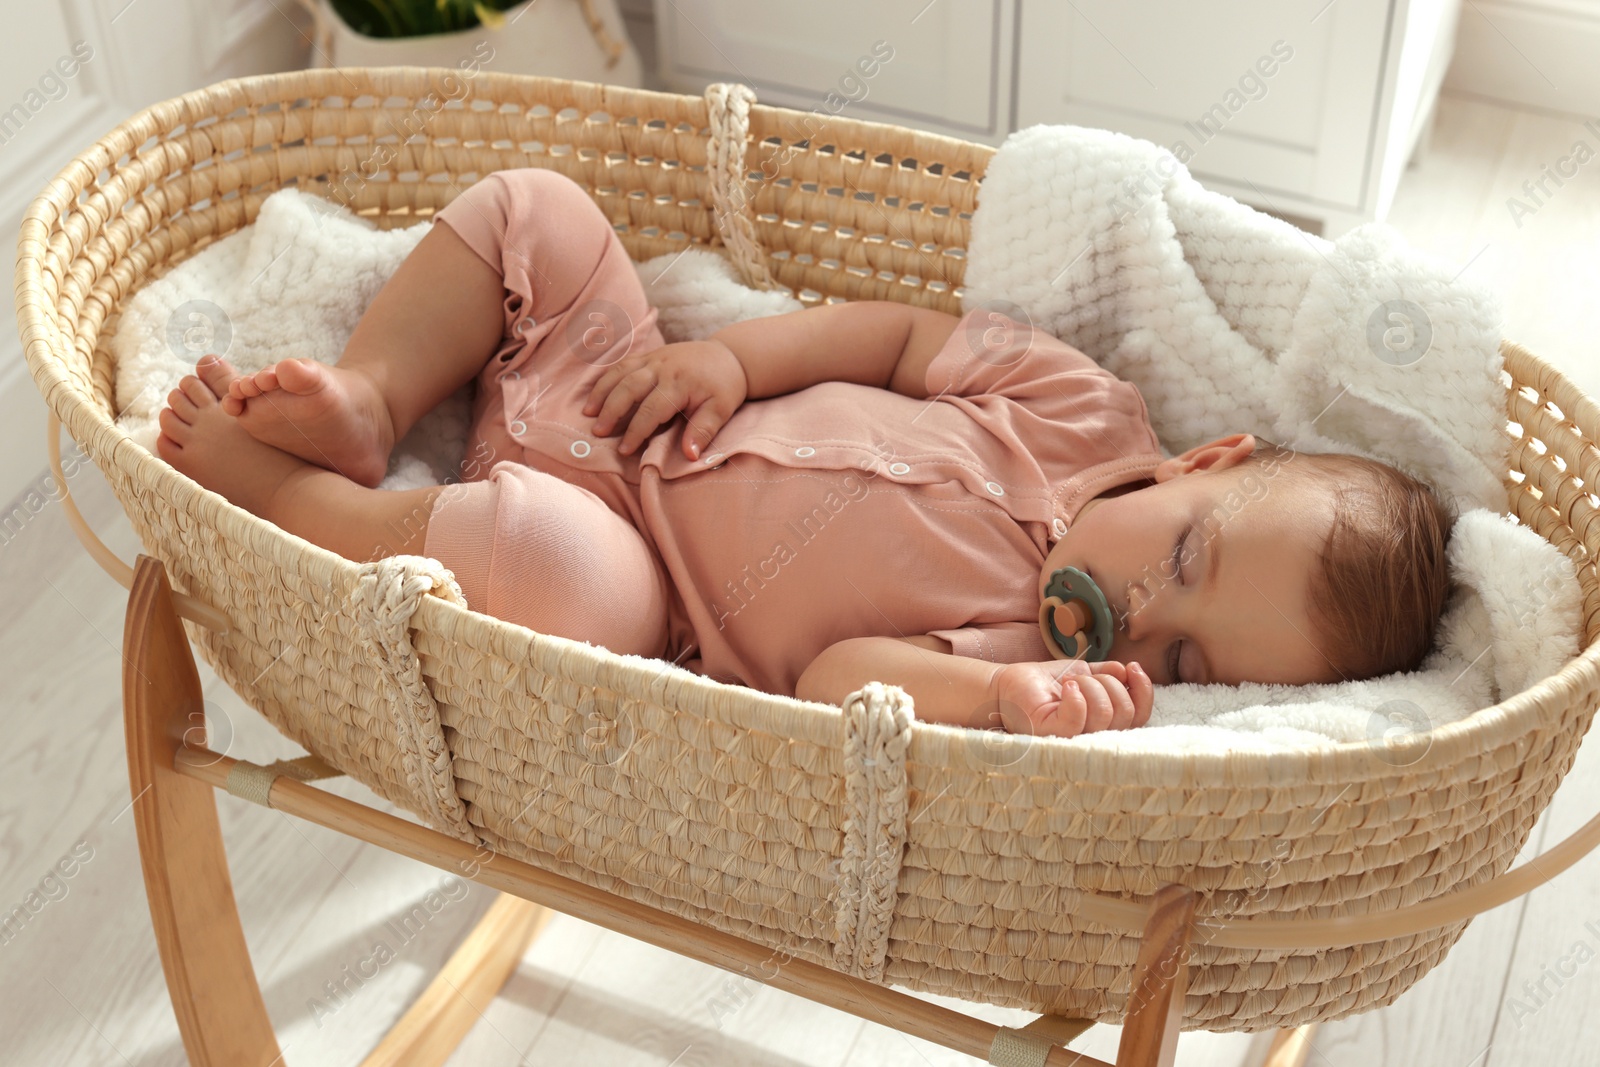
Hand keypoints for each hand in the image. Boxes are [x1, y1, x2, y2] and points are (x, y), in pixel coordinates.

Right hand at [581, 338, 748, 459]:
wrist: (728, 355)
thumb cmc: (724, 387)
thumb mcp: (721, 410)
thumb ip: (703, 432)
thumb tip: (689, 456)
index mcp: (679, 384)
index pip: (652, 410)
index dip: (636, 431)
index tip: (624, 450)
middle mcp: (663, 368)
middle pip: (629, 387)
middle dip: (611, 410)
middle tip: (598, 432)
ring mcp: (654, 358)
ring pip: (621, 372)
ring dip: (602, 391)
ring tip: (588, 412)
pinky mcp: (650, 354)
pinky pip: (623, 363)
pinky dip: (607, 377)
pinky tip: (596, 393)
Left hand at [987, 658, 1152, 737]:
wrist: (1007, 685)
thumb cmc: (1043, 684)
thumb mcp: (1082, 673)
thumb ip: (1107, 674)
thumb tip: (1128, 671)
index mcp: (1103, 725)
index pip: (1138, 716)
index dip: (1143, 691)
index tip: (1133, 667)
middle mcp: (1090, 738)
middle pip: (1125, 714)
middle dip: (1110, 684)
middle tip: (1084, 678)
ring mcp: (1070, 740)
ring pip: (1104, 714)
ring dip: (1090, 686)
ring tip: (1070, 682)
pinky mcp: (1049, 735)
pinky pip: (1076, 719)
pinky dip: (1076, 696)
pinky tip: (1067, 687)